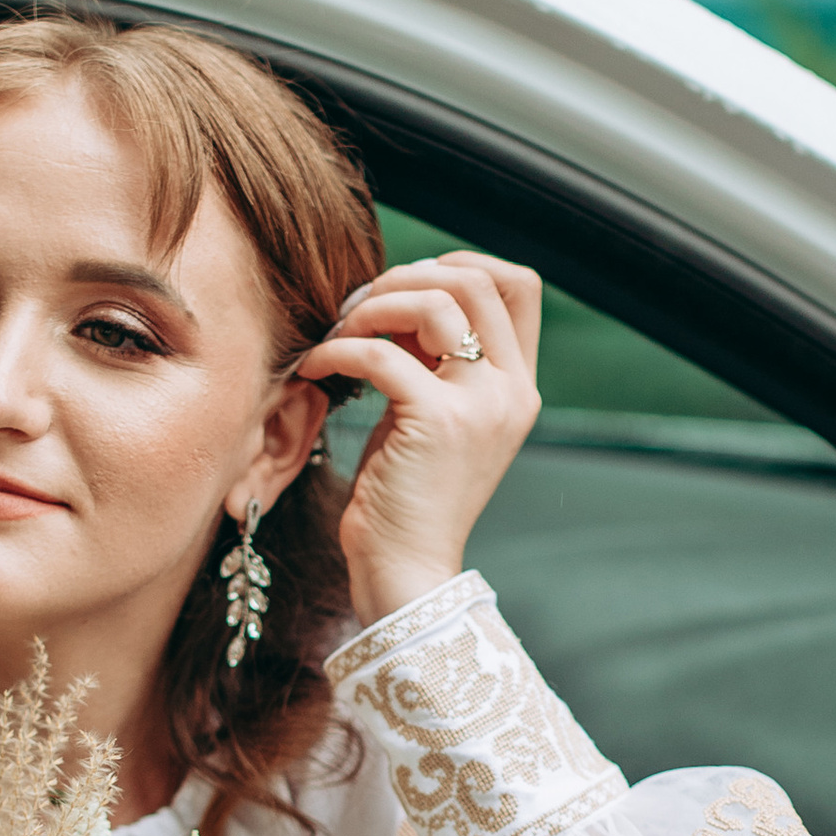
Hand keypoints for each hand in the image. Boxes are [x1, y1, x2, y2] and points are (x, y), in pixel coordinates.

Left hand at [296, 252, 541, 624]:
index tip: (404, 286)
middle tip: (360, 308)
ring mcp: (480, 406)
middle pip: (478, 280)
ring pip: (437, 302)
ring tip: (339, 334)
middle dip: (408, 277)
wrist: (407, 571)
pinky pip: (382, 352)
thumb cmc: (406, 496)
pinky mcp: (436, 422)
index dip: (459, 264)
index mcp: (518, 387)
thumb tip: (395, 297)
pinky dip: (340, 349)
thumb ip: (433, 359)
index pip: (517, 286)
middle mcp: (511, 391)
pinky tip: (317, 368)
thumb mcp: (433, 417)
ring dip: (374, 306)